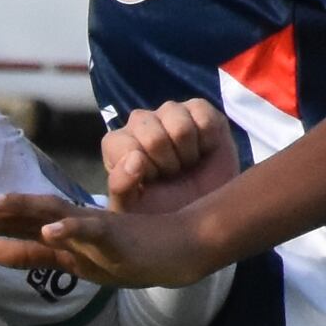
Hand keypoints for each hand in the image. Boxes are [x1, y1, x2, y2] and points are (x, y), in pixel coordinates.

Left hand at [0, 189, 231, 290]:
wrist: (174, 251)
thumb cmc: (119, 254)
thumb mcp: (64, 261)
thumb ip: (24, 254)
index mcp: (52, 228)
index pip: (6, 224)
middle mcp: (65, 221)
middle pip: (18, 214)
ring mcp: (89, 225)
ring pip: (48, 211)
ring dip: (18, 207)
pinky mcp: (114, 234)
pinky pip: (90, 229)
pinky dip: (69, 229)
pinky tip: (50, 231)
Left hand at [103, 98, 230, 200]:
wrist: (203, 215)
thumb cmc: (161, 212)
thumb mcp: (132, 211)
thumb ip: (121, 187)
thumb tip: (135, 158)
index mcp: (117, 144)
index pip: (124, 146)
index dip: (144, 170)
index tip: (151, 182)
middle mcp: (140, 123)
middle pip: (153, 136)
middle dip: (168, 164)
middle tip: (172, 175)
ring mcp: (170, 113)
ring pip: (179, 124)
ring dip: (187, 152)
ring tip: (186, 164)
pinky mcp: (199, 109)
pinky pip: (203, 116)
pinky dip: (208, 139)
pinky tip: (203, 150)